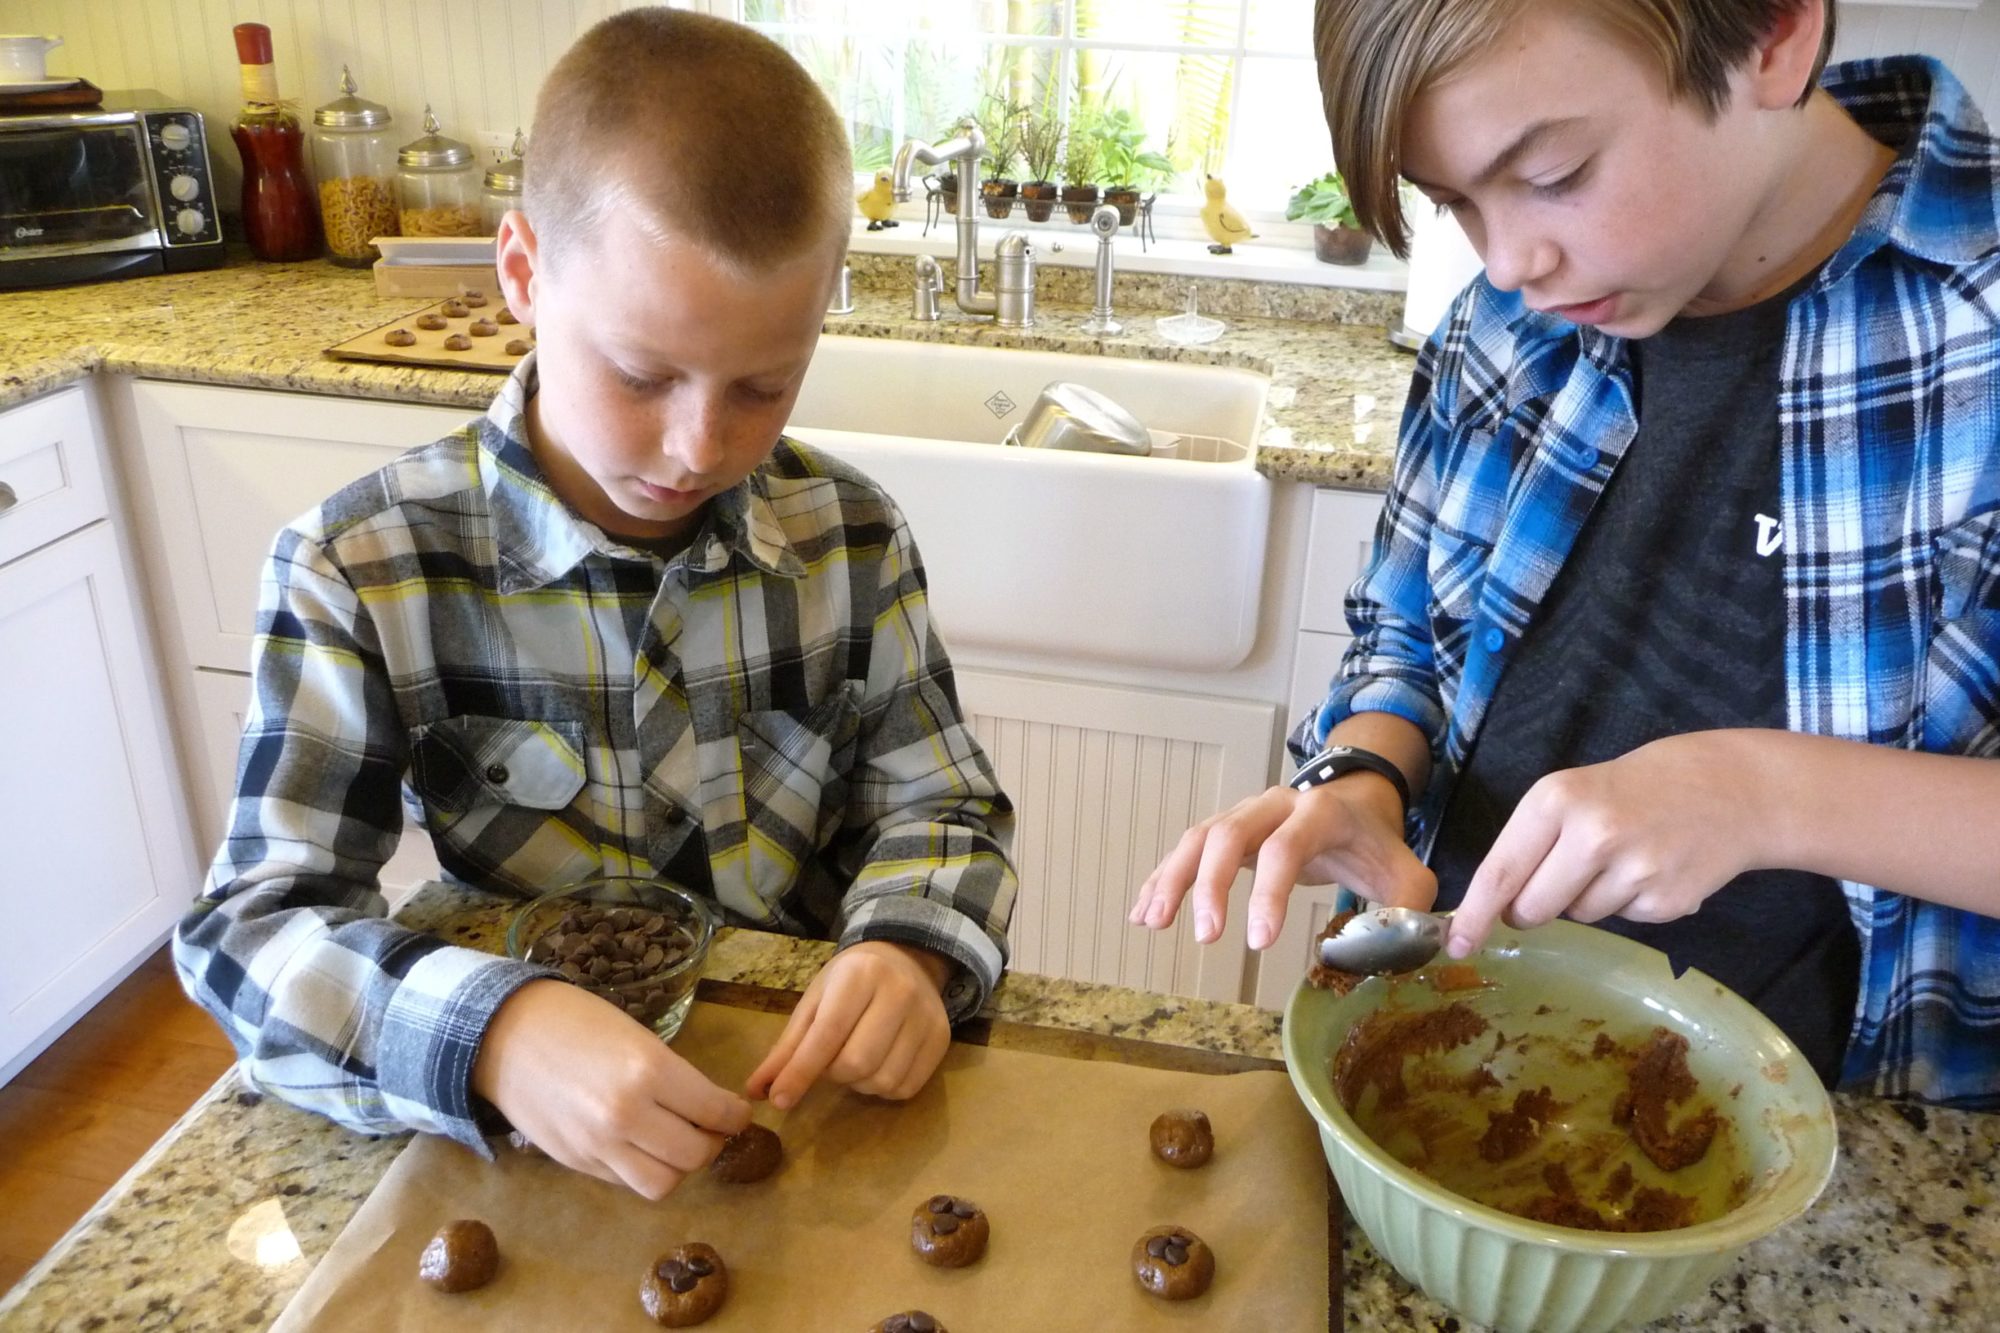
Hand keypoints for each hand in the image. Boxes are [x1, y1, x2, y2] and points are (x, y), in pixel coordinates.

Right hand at [471, 979, 751, 1199]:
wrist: (504, 1033)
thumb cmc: (577, 1021)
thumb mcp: (639, 1037)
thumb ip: (675, 1077)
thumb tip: (711, 1109)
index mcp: (649, 1071)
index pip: (716, 1113)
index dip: (736, 1116)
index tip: (737, 1113)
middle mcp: (626, 1115)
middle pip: (695, 1157)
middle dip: (712, 1143)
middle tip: (710, 1128)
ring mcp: (597, 1145)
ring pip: (662, 1184)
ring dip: (678, 1168)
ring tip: (676, 1144)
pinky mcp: (575, 1162)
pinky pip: (625, 1182)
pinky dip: (642, 1170)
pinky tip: (640, 1146)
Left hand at [744, 941, 952, 1109]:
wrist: (906, 959)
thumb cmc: (851, 981)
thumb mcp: (815, 1001)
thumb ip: (788, 1047)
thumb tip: (756, 1092)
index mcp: (860, 974)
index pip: (827, 1034)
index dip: (801, 1072)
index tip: (778, 1099)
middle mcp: (899, 992)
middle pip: (856, 1062)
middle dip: (833, 1075)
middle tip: (829, 1062)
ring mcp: (926, 1017)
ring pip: (882, 1079)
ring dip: (858, 1084)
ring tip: (854, 1060)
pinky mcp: (942, 1040)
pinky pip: (906, 1088)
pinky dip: (883, 1088)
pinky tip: (877, 1066)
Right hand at [1128, 774, 1435, 950]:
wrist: (1355, 801)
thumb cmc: (1376, 845)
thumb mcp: (1407, 873)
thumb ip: (1410, 909)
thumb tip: (1407, 950)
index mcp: (1319, 813)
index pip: (1287, 847)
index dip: (1269, 892)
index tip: (1259, 943)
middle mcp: (1274, 806)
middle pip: (1229, 834)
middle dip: (1211, 885)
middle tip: (1206, 938)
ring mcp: (1244, 815)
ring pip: (1199, 838)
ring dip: (1171, 878)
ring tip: (1152, 922)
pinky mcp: (1226, 830)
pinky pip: (1187, 850)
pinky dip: (1161, 879)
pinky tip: (1142, 913)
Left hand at [1446, 731, 1766, 958]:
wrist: (1729, 788)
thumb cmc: (1632, 790)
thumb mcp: (1572, 793)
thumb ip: (1530, 844)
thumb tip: (1492, 909)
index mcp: (1556, 800)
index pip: (1500, 872)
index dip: (1474, 914)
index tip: (1455, 943)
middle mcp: (1593, 834)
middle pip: (1531, 909)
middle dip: (1531, 908)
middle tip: (1561, 875)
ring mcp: (1634, 871)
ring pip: (1577, 917)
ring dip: (1587, 899)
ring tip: (1620, 858)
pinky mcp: (1667, 902)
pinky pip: (1621, 921)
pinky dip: (1628, 903)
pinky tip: (1651, 869)